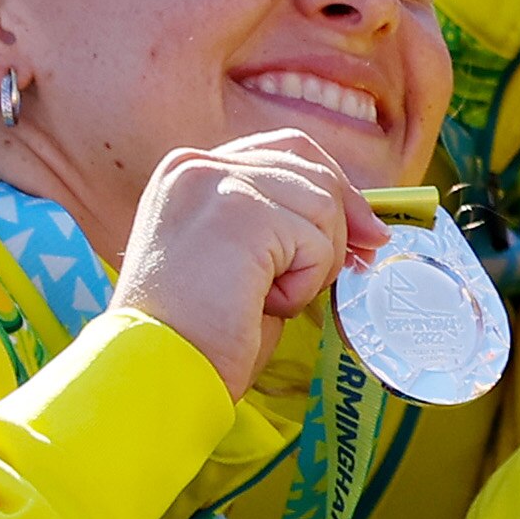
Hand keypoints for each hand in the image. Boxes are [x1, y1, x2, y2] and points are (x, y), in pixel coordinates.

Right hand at [110, 130, 386, 396]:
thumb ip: (279, 220)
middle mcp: (197, 166)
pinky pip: (315, 242)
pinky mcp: (240, 213)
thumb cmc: (198, 330)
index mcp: (190, 171)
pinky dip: (304, 284)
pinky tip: (262, 303)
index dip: (337, 188)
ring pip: (324, 207)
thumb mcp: (238, 256)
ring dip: (315, 265)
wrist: (155, 369)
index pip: (290, 149)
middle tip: (337, 272)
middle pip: (315, 172)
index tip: (365, 234)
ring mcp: (216, 183)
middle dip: (340, 228)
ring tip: (266, 296)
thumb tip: (364, 223)